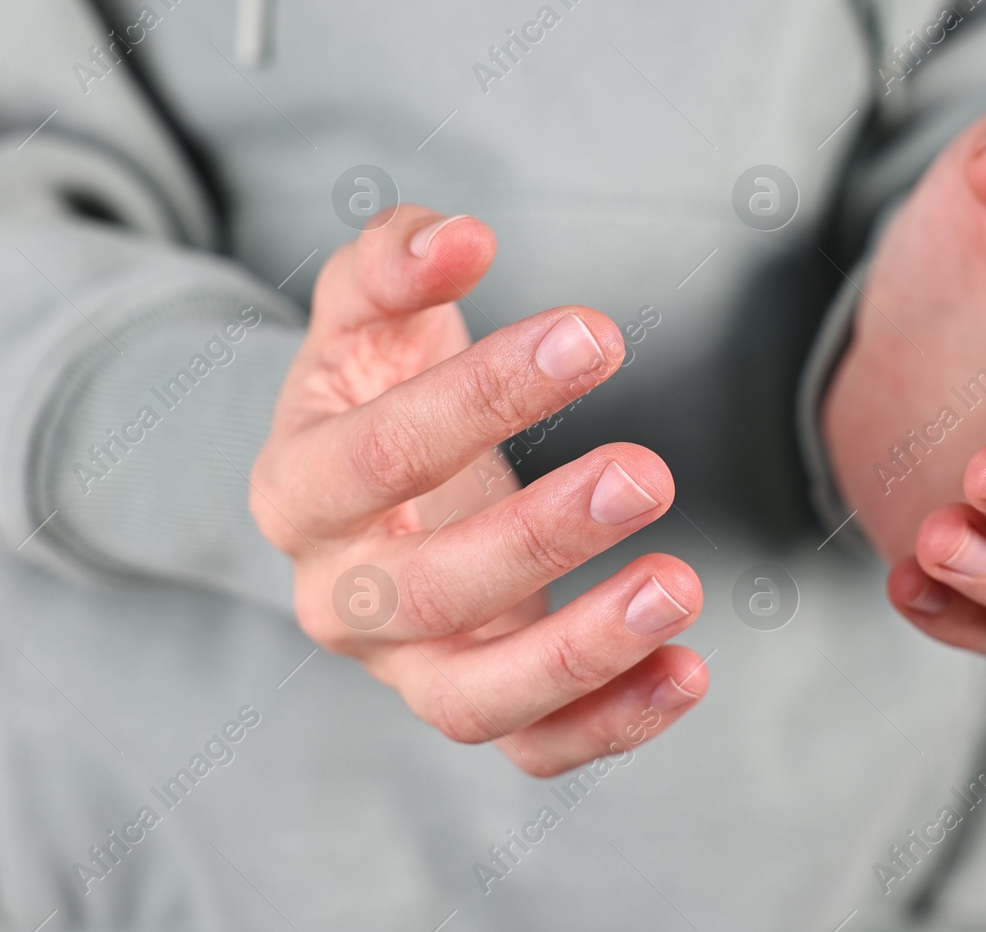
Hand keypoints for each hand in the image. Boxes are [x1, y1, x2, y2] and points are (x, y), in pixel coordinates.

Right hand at [250, 206, 706, 774]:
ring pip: (473, 700)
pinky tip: (688, 669)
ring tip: (680, 586)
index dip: (485, 397)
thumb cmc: (376, 382)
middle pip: (427, 589)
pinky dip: (608, 726)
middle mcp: (337, 597)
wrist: (369, 483)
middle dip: (539, 537)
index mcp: (297, 490)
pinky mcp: (467, 701)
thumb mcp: (365, 310)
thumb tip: (460, 236)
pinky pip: (530, 748)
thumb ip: (394, 260)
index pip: (382, 453)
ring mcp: (400, 667)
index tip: (598, 335)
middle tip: (647, 475)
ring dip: (580, 654)